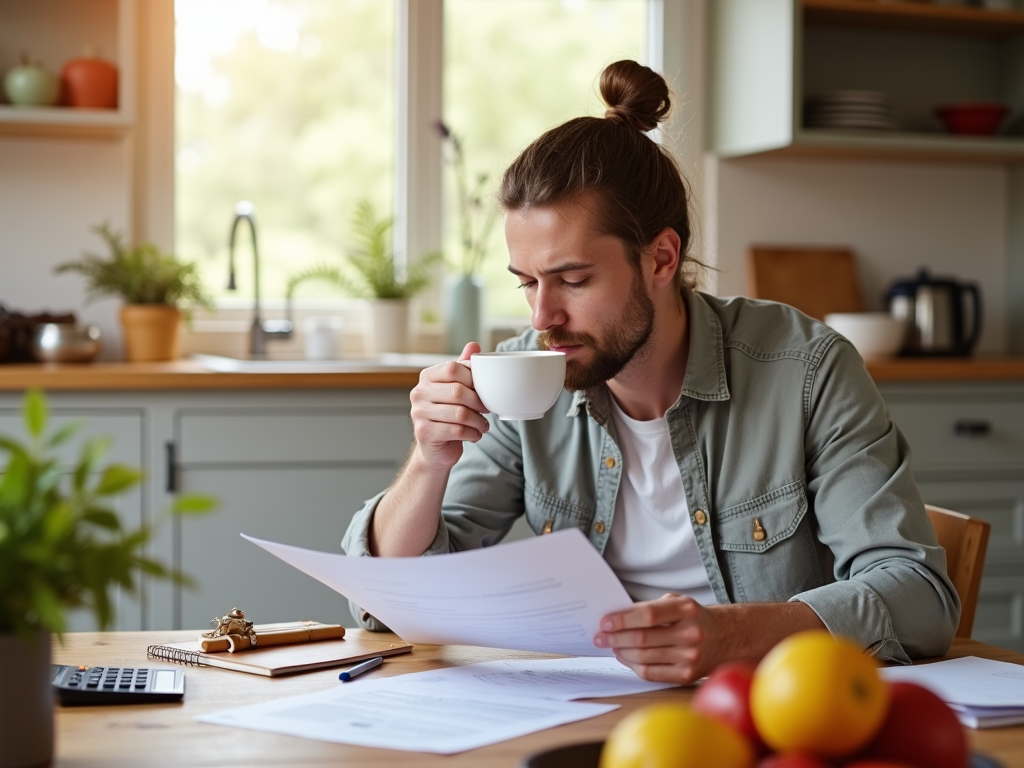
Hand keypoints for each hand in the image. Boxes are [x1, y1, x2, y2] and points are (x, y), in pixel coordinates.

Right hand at [408, 342, 489, 469]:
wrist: (435, 448)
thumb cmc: (448, 415)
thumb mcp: (455, 388)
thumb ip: (463, 368)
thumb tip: (474, 345)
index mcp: (427, 377)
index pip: (453, 368)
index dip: (473, 379)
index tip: (483, 390)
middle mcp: (419, 393)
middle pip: (458, 392)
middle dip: (479, 402)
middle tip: (487, 410)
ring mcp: (418, 413)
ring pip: (460, 414)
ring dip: (479, 421)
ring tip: (484, 424)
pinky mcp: (424, 433)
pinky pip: (457, 431)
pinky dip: (472, 433)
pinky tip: (475, 434)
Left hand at [593, 594, 723, 684]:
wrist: (725, 638)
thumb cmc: (694, 618)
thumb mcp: (677, 602)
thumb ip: (650, 607)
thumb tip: (617, 619)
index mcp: (687, 610)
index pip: (648, 615)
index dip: (623, 619)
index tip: (605, 622)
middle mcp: (690, 634)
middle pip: (643, 638)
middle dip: (615, 638)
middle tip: (600, 637)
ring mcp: (690, 658)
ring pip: (644, 657)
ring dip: (621, 652)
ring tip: (611, 646)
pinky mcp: (686, 676)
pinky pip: (651, 673)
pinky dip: (632, 665)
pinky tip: (625, 657)